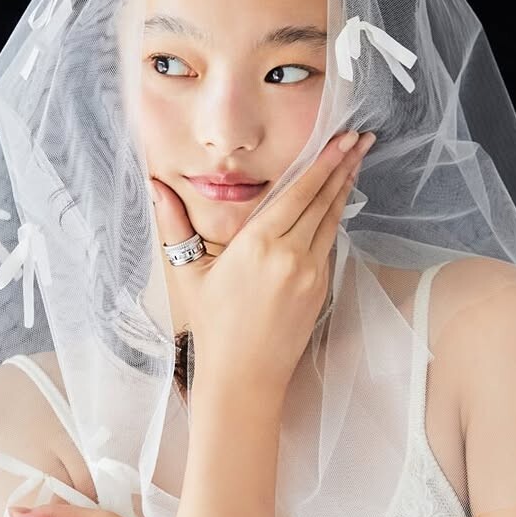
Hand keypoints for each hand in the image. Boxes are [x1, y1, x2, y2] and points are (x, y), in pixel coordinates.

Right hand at [150, 129, 375, 392]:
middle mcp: (291, 255)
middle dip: (344, 166)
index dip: (323, 162)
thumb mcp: (188, 274)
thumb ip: (174, 225)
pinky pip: (328, 246)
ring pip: (331, 221)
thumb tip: (154, 187)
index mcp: (259, 245)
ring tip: (355, 163)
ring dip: (343, 190)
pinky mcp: (320, 290)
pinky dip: (333, 221)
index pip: (299, 192)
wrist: (244, 378)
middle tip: (361, 139)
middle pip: (323, 200)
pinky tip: (336, 206)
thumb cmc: (213, 329)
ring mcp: (311, 274)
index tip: (341, 138)